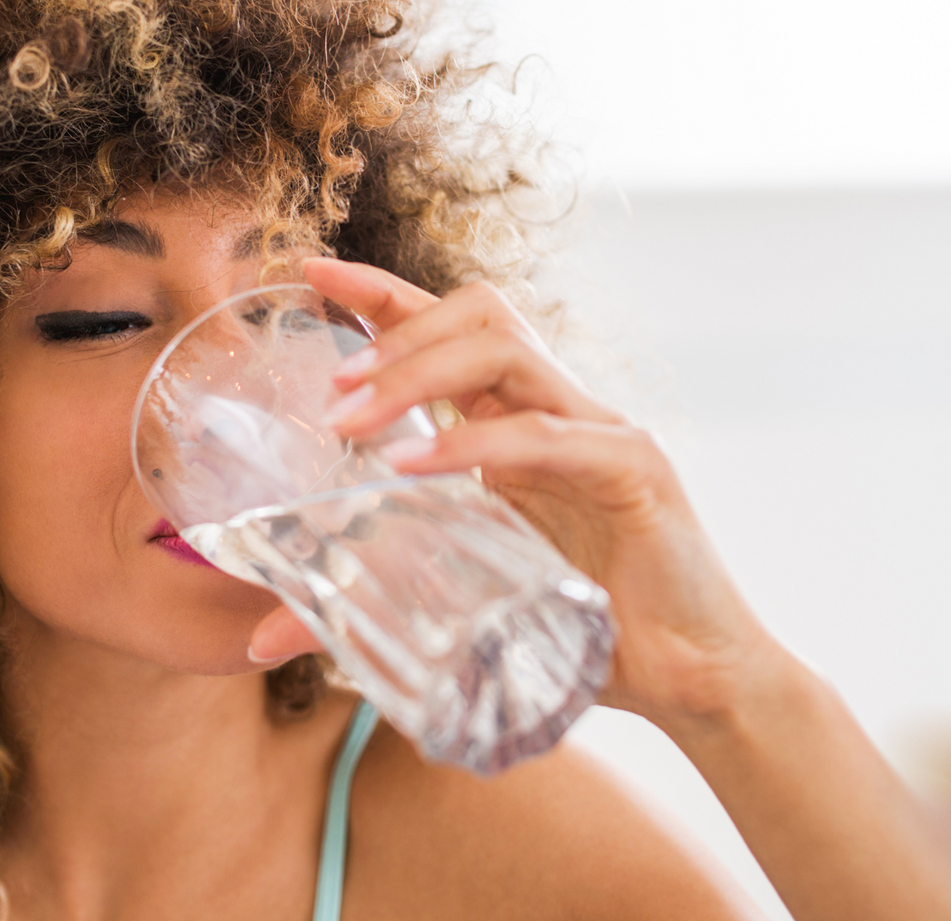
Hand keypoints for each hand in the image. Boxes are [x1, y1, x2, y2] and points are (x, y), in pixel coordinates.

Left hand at [245, 258, 786, 727]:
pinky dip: (477, 441)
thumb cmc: (581, 632)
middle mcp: (559, 408)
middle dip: (395, 330)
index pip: (449, 328)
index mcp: (518, 422)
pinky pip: (546, 434)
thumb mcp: (457, 606)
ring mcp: (599, 430)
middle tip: (328, 386)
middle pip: (479, 313)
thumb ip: (364, 604)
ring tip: (352, 419)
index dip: (381, 291)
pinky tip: (418, 465)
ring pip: (509, 350)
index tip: (309, 271)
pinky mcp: (635, 469)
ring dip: (420, 371)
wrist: (691, 679)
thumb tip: (259, 640)